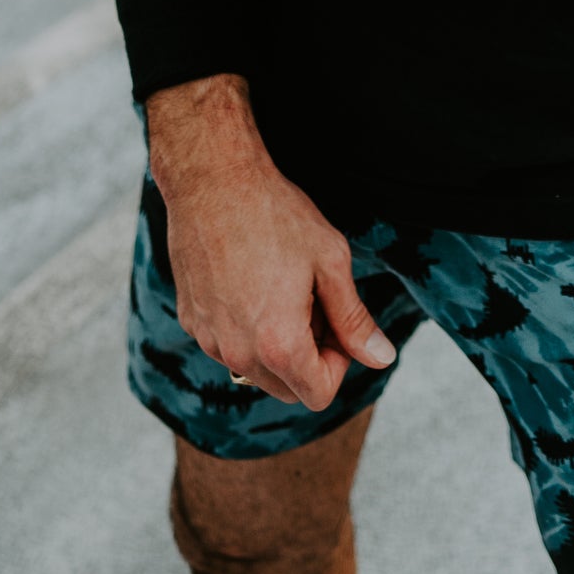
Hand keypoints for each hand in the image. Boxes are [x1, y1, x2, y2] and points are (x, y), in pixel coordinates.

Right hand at [149, 78, 396, 410]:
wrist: (212, 179)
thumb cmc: (275, 213)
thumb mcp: (330, 261)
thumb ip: (354, 319)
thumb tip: (382, 358)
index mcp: (279, 345)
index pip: (319, 395)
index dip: (339, 362)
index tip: (335, 321)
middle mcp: (238, 353)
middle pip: (287, 388)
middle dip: (308, 357)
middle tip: (312, 302)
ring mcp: (209, 338)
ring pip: (254, 369)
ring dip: (275, 345)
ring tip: (281, 288)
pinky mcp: (190, 320)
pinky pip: (226, 344)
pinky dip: (244, 328)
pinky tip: (249, 281)